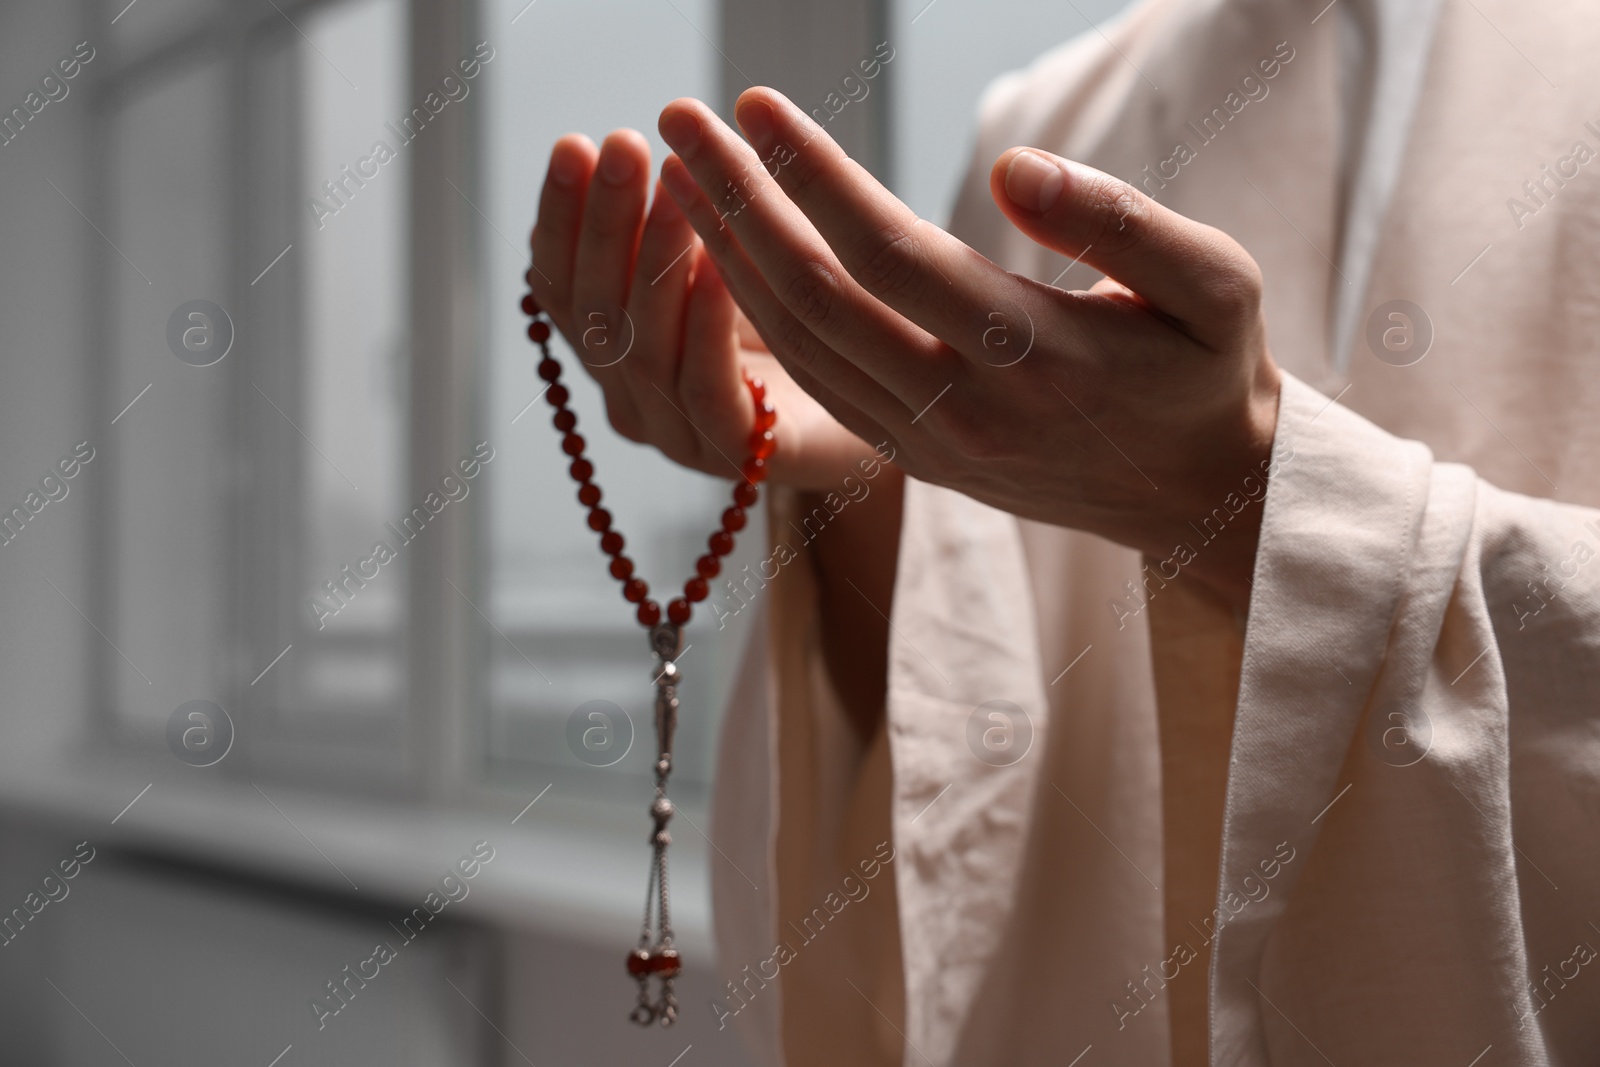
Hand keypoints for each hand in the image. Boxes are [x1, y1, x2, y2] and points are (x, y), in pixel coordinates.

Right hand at [526, 131, 883, 489]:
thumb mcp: (730, 253)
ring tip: (674, 189)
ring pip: (644, 353)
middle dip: (607, 224)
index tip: (576, 145)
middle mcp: (633, 398)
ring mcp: (680, 435)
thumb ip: (679, 219)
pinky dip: (708, 326)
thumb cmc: (798, 315)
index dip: (561, 218)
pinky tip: (721, 268)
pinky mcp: (741, 455)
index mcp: (615, 350)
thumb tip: (641, 143)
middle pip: (597, 315)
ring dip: (657, 262)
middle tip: (627, 148)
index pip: (561, 284)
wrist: (879, 403)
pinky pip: (707, 392)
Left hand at [653, 88, 1281, 608]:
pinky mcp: (912, 459)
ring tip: (680, 176)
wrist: (1196, 495)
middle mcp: (960, 406)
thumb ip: (1119, 219)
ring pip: (800, 348)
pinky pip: (814, 385)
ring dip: (728, 259)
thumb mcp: (1215, 283)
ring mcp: (926, 442)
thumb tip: (1015, 168)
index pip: (888, 252)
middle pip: (816, 297)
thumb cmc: (1208, 371)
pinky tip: (725, 257)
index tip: (756, 103)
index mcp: (1030, 353)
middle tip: (679, 121)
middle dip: (737, 201)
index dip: (812, 174)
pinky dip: (758, 319)